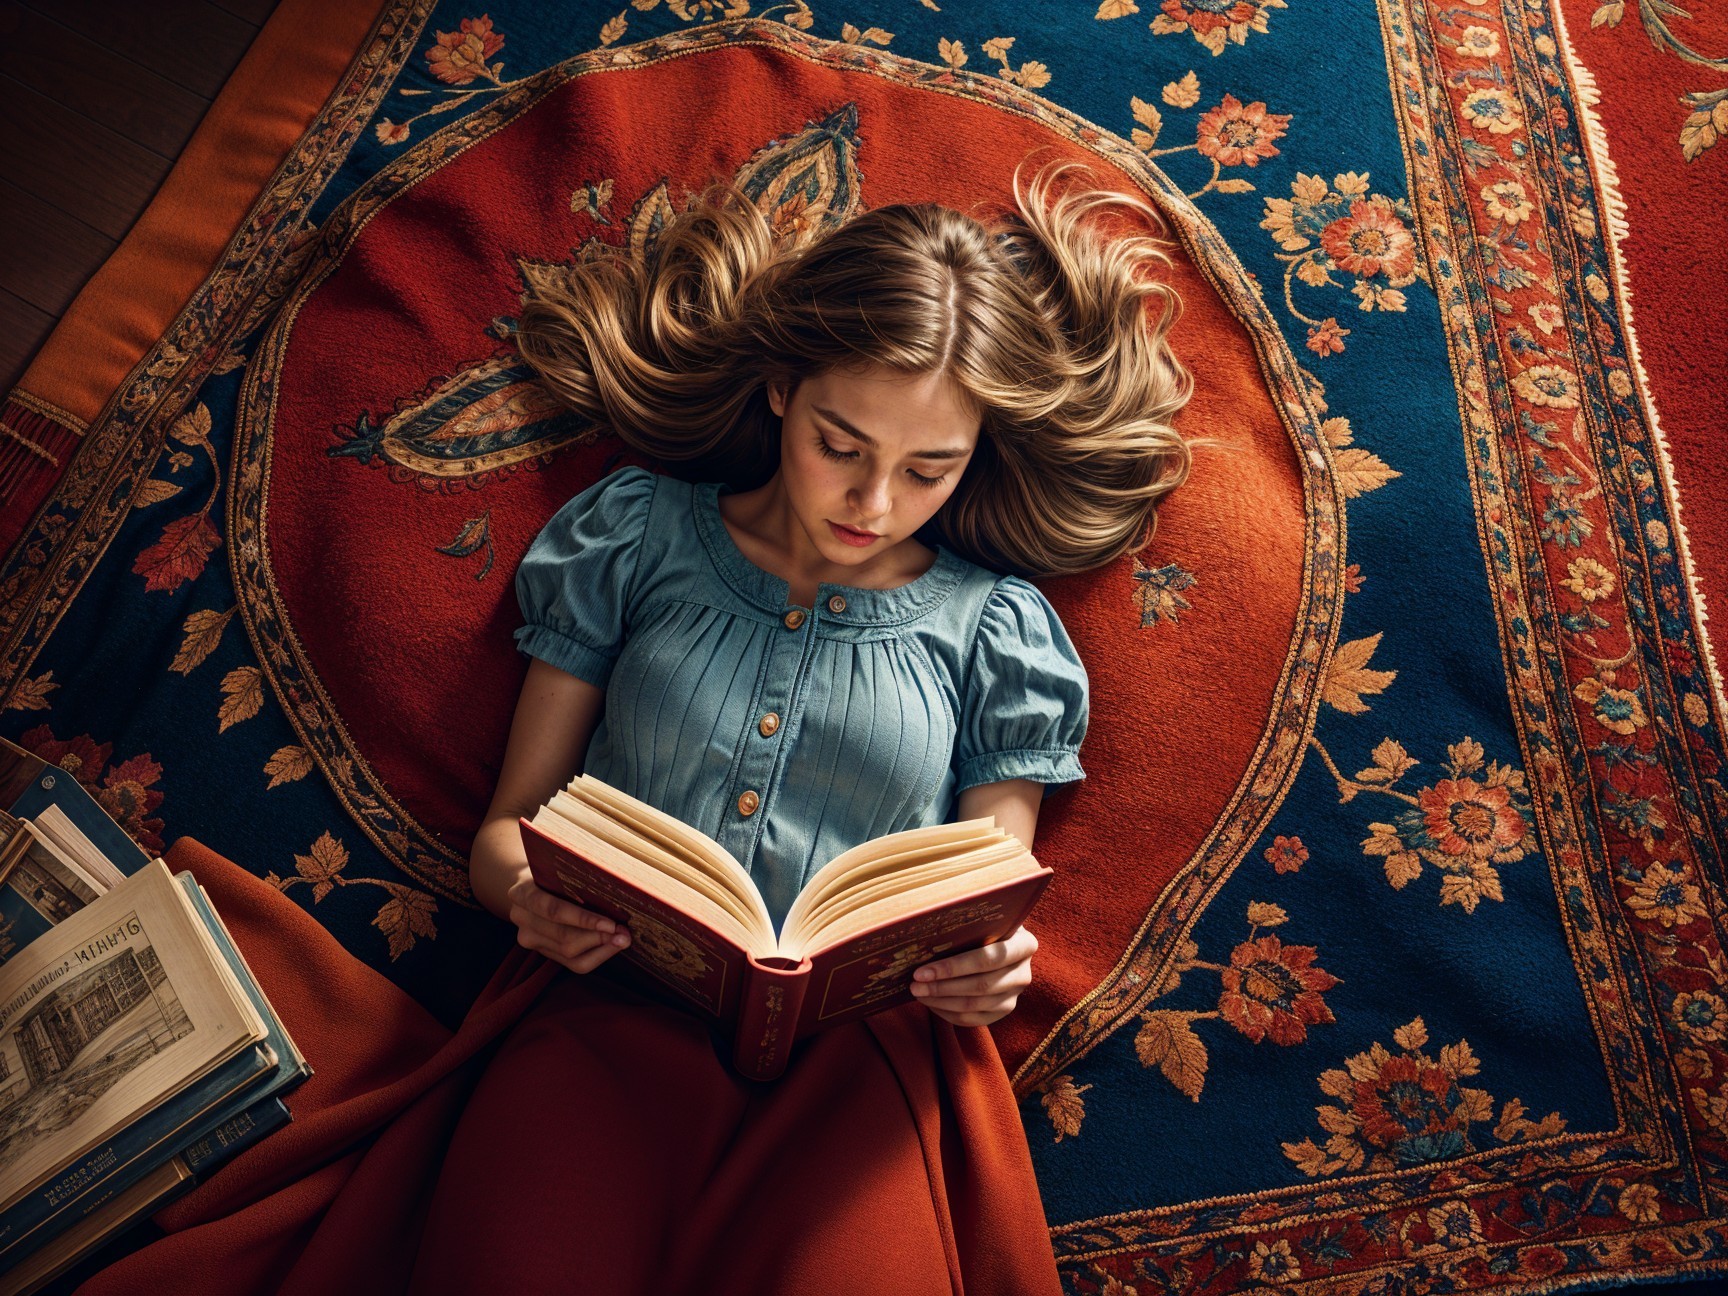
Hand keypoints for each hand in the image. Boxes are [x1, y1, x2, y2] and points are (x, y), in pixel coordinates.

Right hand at [505, 875, 631, 974]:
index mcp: (522, 893)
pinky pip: (573, 964)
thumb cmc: (554, 873)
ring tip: (622, 938)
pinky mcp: (542, 952)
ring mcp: (528, 938)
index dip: (584, 919)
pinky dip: (597, 956)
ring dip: (601, 947)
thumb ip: (578, 881)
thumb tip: (616, 897)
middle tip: (624, 932)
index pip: (553, 910)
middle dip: (598, 936)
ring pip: (569, 953)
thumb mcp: (560, 870)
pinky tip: (612, 946)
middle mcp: (521, 918)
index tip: (611, 923)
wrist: (532, 886)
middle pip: (563, 936)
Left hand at [908, 925, 1036, 1027]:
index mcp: (1024, 945)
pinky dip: (948, 1013)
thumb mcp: (982, 919)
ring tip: (917, 993)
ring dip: (941, 1001)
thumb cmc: (984, 926)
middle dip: (942, 987)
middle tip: (914, 984)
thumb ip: (966, 922)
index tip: (921, 971)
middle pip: (980, 986)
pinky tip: (930, 1003)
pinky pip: (973, 1019)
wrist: (999, 942)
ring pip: (974, 1005)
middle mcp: (1023, 973)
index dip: (953, 967)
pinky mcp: (1003, 1011)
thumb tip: (924, 925)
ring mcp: (1015, 995)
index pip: (987, 959)